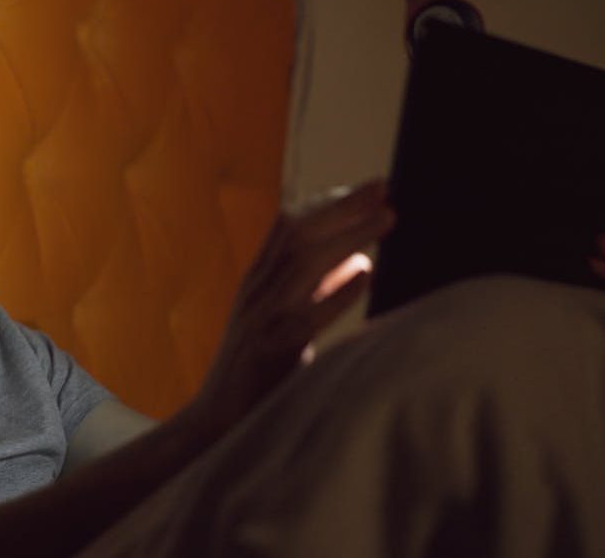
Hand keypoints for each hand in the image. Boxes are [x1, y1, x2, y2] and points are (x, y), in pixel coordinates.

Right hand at [190, 179, 395, 431]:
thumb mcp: (286, 319)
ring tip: (387, 220)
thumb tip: (361, 262)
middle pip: (298, 234)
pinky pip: (306, 316)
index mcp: (258, 280)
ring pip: (302, 264)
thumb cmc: (258, 369)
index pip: (288, 225)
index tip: (367, 190)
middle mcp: (256, 291)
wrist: (218, 418)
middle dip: (342, 207)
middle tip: (384, 186)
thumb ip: (318, 290)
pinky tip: (366, 275)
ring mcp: (261, 318)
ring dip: (347, 237)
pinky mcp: (271, 350)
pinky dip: (337, 293)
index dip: (327, 202)